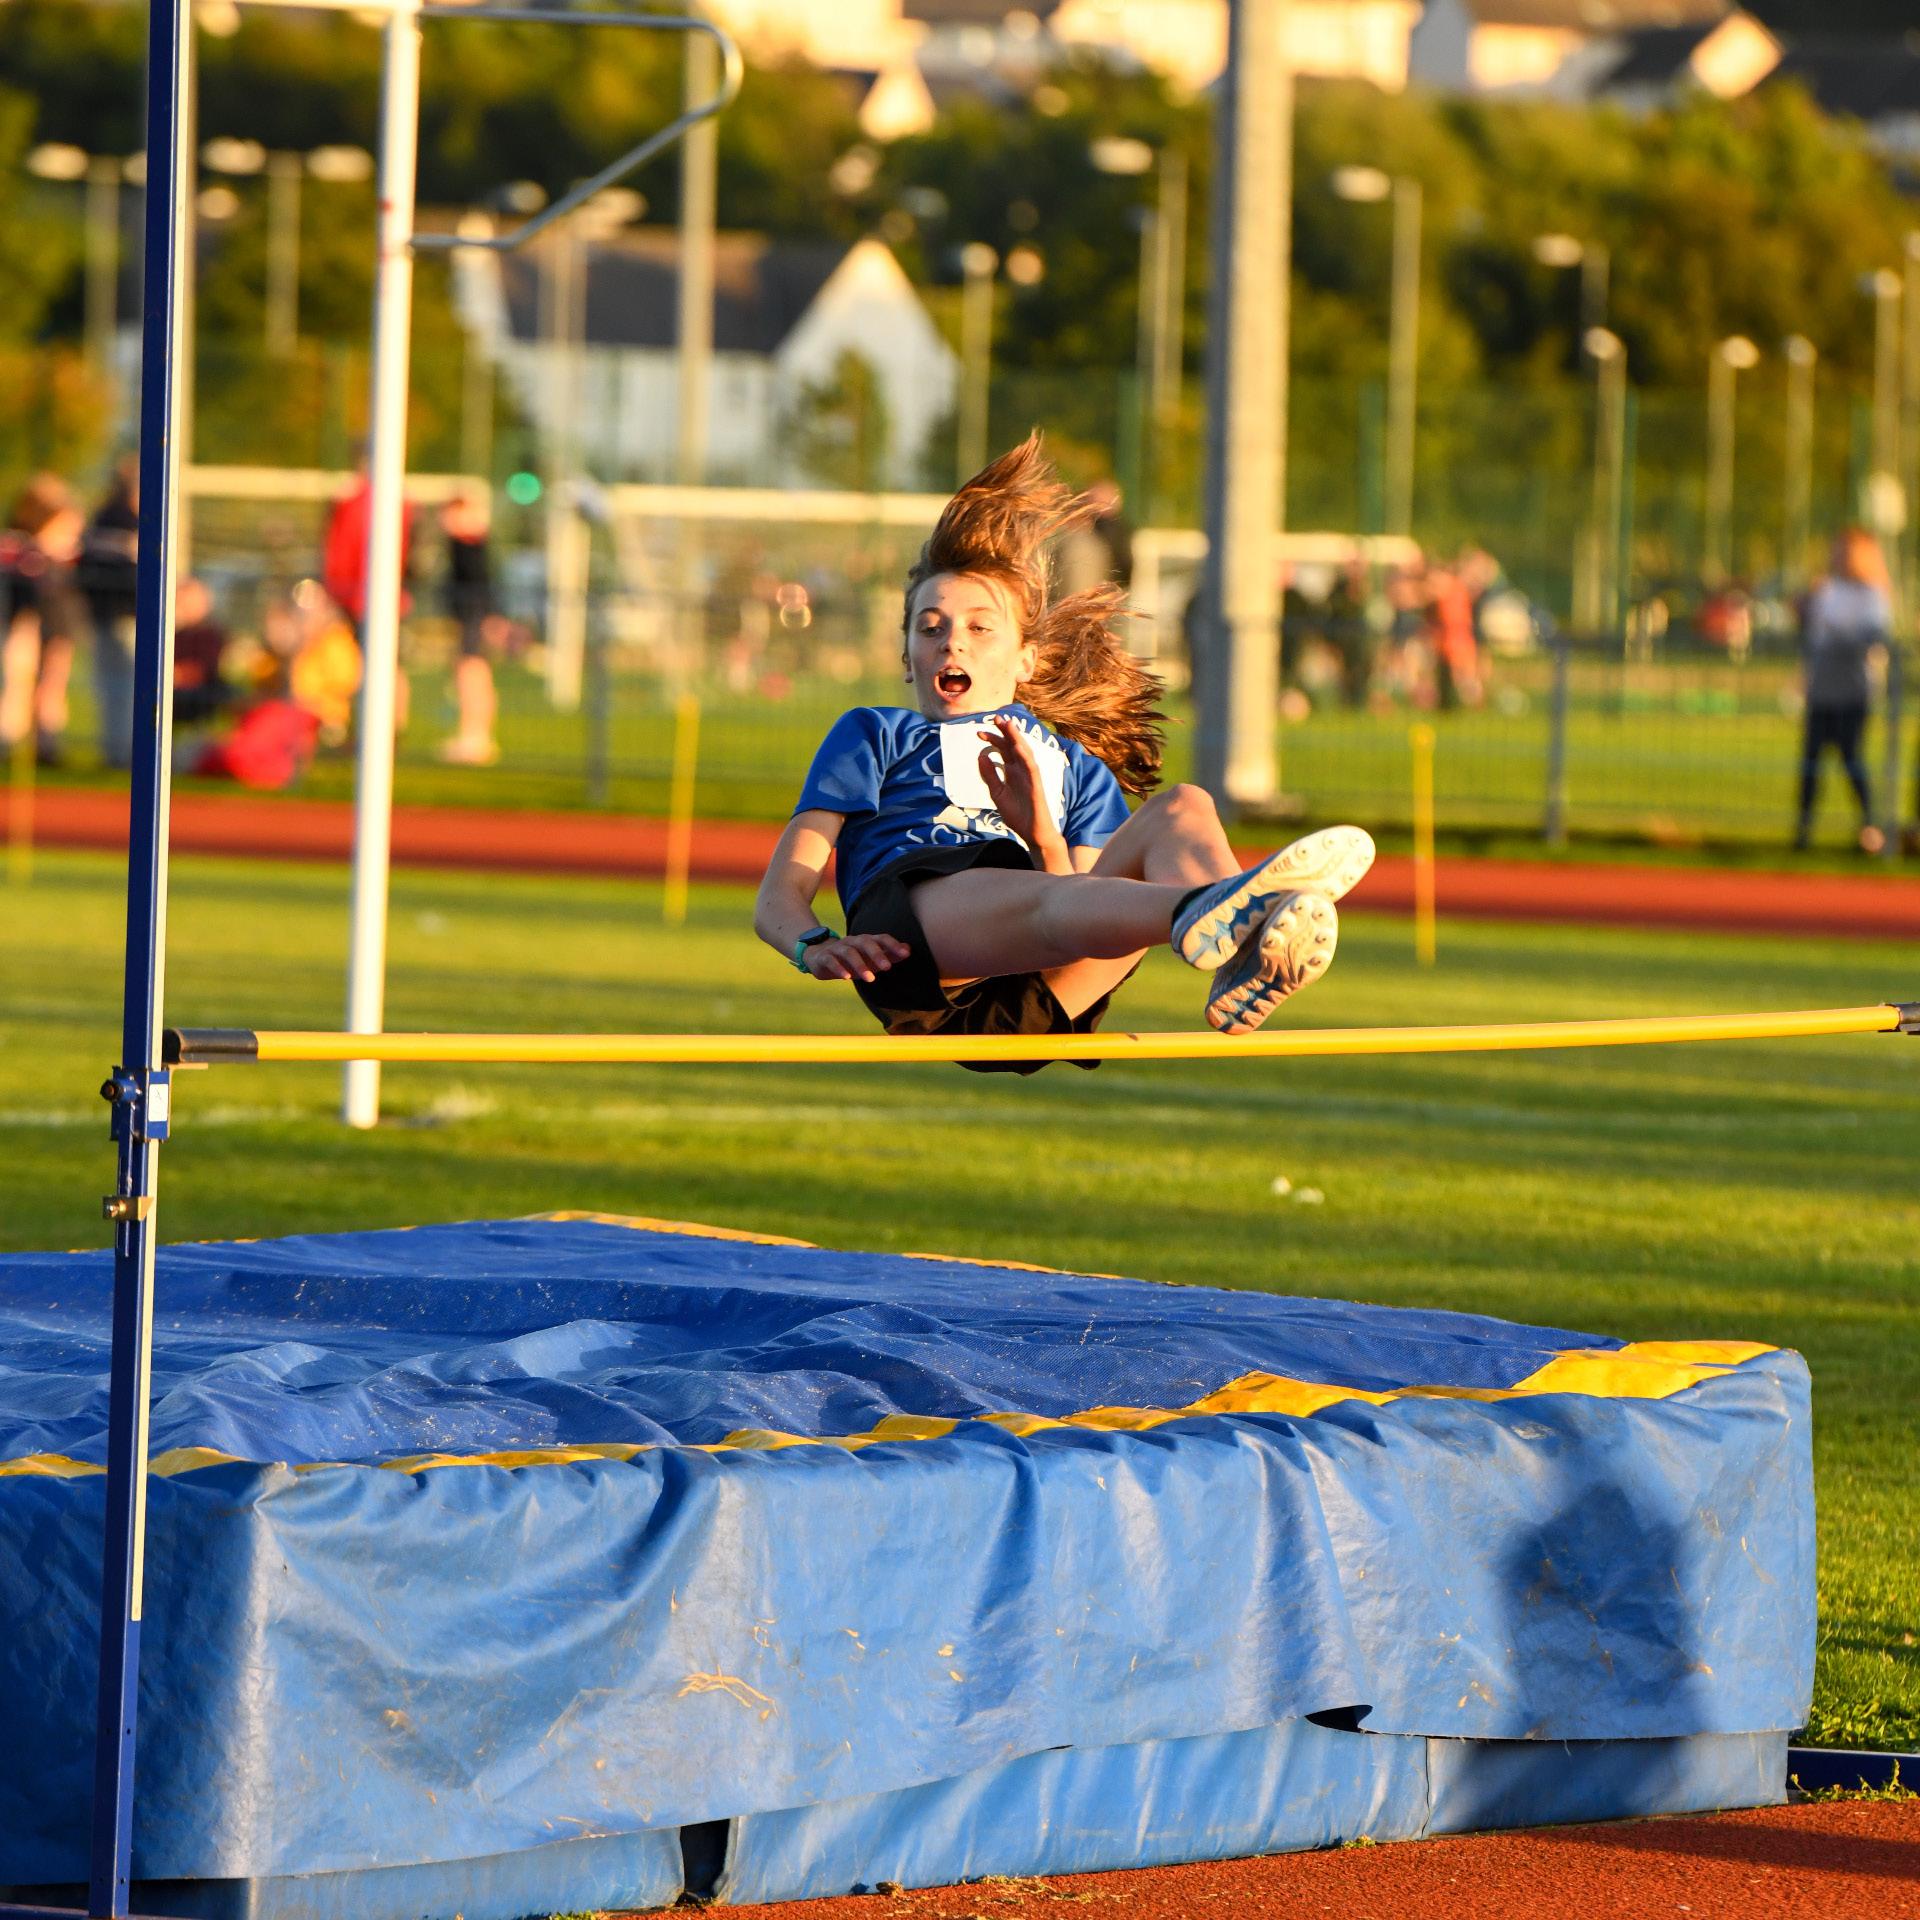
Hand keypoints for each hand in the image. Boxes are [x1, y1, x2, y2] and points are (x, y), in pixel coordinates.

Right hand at [803, 932, 910, 982]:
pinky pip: (831, 961)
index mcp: (865, 941)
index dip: (893, 944)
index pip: (880, 938)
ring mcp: (837, 949)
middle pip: (865, 942)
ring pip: (849, 953)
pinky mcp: (824, 958)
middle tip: (887, 968)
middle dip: (877, 954)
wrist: (820, 957)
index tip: (905, 954)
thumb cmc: (852, 960)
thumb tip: (908, 950)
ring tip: (870, 979)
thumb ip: (889, 954)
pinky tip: (846, 978)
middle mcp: (852, 942)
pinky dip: (839, 968)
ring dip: (860, 965)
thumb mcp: (871, 958)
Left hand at [977, 715, 1063, 858]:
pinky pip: (1031, 768)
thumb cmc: (1017, 814)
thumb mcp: (997, 793)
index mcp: (1012, 771)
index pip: (1003, 750)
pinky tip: (1017, 746)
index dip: (992, 739)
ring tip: (1008, 724)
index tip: (979, 732)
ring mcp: (1030, 776)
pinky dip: (1024, 756)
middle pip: (1013, 746)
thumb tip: (981, 756)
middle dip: (1005, 731)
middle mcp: (1022, 770)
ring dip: (1017, 738)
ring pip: (1024, 752)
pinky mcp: (1036, 784)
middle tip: (995, 717)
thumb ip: (990, 775)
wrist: (1031, 832)